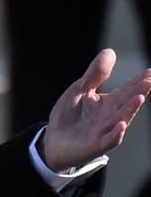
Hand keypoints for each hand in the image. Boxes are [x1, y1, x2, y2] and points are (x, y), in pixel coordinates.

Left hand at [41, 49, 150, 172]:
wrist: (53, 141)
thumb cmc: (69, 115)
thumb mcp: (80, 90)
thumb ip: (95, 74)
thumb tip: (111, 51)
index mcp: (108, 103)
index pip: (127, 90)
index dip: (139, 81)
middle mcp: (111, 117)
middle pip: (126, 103)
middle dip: (139, 92)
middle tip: (150, 80)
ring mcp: (104, 131)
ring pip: (121, 119)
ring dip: (130, 109)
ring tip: (140, 97)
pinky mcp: (94, 145)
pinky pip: (108, 140)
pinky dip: (116, 133)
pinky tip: (121, 124)